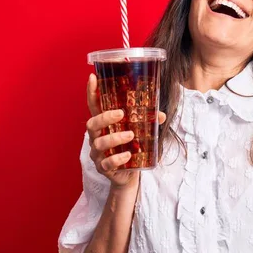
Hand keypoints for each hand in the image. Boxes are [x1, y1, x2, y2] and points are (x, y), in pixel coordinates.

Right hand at [85, 73, 166, 189]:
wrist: (128, 175)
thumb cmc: (130, 147)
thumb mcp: (139, 132)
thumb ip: (148, 122)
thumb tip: (161, 115)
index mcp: (103, 125)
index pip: (94, 106)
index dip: (91, 92)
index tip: (93, 77)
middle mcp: (97, 137)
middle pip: (92, 123)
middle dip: (104, 117)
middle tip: (121, 114)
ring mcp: (97, 153)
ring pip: (99, 143)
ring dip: (115, 137)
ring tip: (131, 135)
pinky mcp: (102, 167)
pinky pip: (106, 163)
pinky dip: (117, 158)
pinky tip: (128, 155)